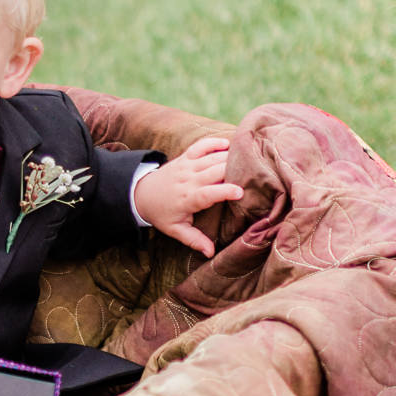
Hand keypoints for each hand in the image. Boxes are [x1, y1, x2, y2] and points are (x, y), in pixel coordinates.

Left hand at [132, 136, 243, 258]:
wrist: (142, 194)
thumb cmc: (162, 214)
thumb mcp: (175, 230)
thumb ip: (194, 240)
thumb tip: (211, 253)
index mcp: (188, 199)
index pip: (208, 193)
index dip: (225, 191)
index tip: (240, 192)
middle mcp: (188, 180)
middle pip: (215, 171)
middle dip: (234, 171)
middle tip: (253, 174)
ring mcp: (187, 166)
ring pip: (212, 157)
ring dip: (230, 157)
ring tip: (249, 160)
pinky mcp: (185, 157)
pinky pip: (201, 145)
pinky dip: (215, 142)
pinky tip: (229, 144)